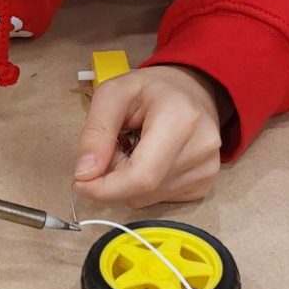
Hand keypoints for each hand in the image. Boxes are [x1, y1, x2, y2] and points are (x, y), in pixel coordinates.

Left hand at [72, 66, 225, 207]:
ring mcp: (207, 169)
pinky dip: (145, 186)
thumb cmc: (151, 90)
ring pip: (147, 199)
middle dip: (113, 179)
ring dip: (128, 182)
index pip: (140, 176)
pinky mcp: (205, 184)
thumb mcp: (113, 94)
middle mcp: (201, 148)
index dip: (105, 188)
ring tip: (135, 149)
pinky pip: (160, 199)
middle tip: (113, 148)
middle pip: (141, 191)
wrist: (193, 90)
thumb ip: (96, 132)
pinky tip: (151, 160)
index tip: (81, 181)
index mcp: (179, 119)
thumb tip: (84, 174)